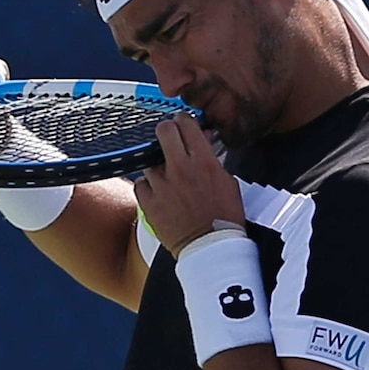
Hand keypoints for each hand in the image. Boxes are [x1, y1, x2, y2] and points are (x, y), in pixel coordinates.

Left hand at [134, 113, 245, 257]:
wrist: (210, 248)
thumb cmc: (223, 217)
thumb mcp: (227, 181)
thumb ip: (212, 157)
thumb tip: (203, 138)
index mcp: (203, 161)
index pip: (186, 124)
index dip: (183, 121)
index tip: (182, 124)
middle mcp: (180, 169)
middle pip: (163, 130)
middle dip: (167, 131)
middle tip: (170, 139)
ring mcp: (162, 185)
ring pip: (149, 159)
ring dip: (158, 165)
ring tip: (167, 177)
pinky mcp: (148, 202)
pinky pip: (141, 183)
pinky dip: (147, 186)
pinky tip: (158, 193)